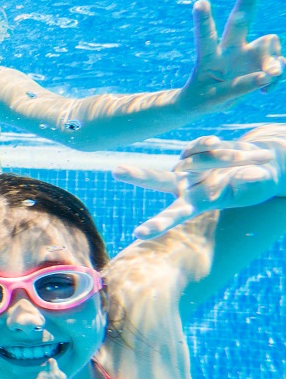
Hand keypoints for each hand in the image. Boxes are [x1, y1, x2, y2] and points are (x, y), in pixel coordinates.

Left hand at [114, 134, 282, 238]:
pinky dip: (212, 145)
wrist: (262, 164)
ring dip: (218, 157)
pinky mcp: (192, 150)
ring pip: (191, 157)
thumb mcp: (259, 185)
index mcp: (198, 202)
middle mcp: (185, 185)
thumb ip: (252, 183)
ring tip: (241, 158)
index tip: (138, 234)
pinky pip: (199, 143)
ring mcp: (186, 167)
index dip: (157, 224)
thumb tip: (248, 176)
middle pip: (157, 180)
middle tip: (116, 170)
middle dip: (138, 175)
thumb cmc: (259, 182)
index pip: (175, 215)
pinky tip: (222, 146)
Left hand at [180, 0, 283, 111]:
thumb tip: (270, 74)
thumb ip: (241, 87)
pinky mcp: (262, 62)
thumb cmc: (205, 98)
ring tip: (271, 77)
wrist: (209, 102)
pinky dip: (277, 77)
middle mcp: (230, 49)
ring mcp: (248, 54)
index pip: (206, 37)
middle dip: (246, 3)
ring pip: (269, 42)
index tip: (199, 3)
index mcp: (209, 57)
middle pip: (239, 22)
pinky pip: (279, 65)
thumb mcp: (216, 99)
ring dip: (275, 61)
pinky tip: (267, 89)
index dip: (204, 21)